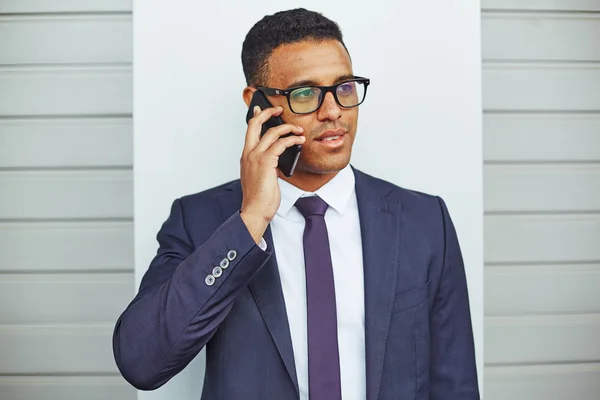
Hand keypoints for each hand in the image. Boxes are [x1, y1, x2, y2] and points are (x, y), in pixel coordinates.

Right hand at [240, 105, 304, 243]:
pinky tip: (299, 141)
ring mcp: (256, 157)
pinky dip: (291, 139)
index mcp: (246, 156)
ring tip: (299, 131)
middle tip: (278, 110)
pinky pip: (280, 144)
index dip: (256, 117)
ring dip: (287, 128)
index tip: (262, 110)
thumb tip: (278, 159)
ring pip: (271, 132)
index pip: (249, 131)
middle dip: (267, 113)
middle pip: (254, 124)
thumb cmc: (259, 198)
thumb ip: (266, 165)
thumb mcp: (261, 177)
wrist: (255, 210)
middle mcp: (248, 154)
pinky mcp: (266, 162)